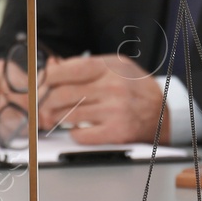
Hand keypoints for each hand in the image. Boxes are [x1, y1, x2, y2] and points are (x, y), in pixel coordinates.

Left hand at [37, 54, 166, 144]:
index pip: (69, 70)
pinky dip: (73, 133)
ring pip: (69, 115)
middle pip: (63, 94)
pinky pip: (81, 135)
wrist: (164, 113)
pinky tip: (76, 129)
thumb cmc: (135, 88)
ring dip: (55, 117)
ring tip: (51, 116)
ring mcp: (115, 111)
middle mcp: (112, 88)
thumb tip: (52, 65)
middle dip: (44, 101)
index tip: (37, 83)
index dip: (47, 77)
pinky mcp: (117, 132)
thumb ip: (84, 65)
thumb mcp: (115, 66)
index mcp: (110, 68)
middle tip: (38, 105)